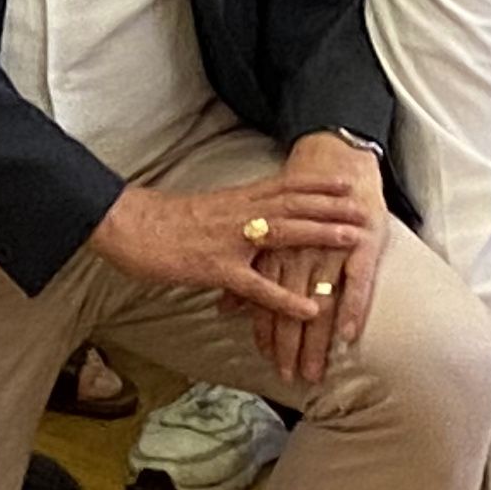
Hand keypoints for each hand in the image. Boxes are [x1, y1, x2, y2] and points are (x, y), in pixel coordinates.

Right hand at [88, 169, 372, 320]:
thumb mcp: (201, 210)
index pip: (282, 186)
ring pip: (283, 234)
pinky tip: (311, 309)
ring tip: (354, 241)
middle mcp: (237, 214)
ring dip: (321, 236)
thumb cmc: (157, 220)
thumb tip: (247, 220)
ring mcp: (229, 240)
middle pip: (293, 205)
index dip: (315, 183)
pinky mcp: (216, 267)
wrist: (124, 224)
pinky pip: (257, 285)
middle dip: (332, 205)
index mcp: (233, 200)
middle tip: (366, 206)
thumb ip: (229, 215)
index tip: (344, 180)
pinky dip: (287, 298)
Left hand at [248, 134, 389, 391]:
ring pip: (318, 301)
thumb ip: (249, 272)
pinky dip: (351, 307)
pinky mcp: (359, 242)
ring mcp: (327, 247)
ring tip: (317, 370)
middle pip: (290, 307)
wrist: (332, 155)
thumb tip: (225, 307)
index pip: (266, 300)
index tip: (270, 365)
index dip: (268, 333)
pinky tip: (347, 335)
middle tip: (293, 378)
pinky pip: (355, 280)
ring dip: (317, 339)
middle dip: (291, 346)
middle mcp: (297, 251)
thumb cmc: (298, 198)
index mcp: (273, 249)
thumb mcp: (266, 231)